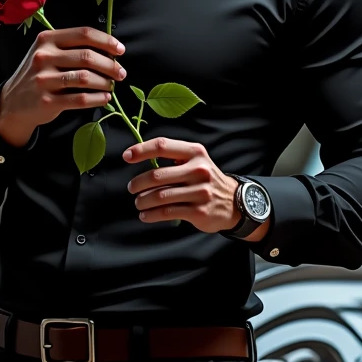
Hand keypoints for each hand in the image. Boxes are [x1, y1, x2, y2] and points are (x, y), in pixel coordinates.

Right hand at [0, 26, 126, 146]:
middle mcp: (43, 56)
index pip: (83, 34)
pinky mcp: (47, 101)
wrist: (13, 102)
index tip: (120, 50)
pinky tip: (105, 98)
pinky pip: (80, 99)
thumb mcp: (46, 53)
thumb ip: (71, 47)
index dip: (106, 41)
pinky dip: (97, 99)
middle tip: (120, 73)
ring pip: (85, 78)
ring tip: (112, 86)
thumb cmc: (38, 74)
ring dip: (105, 83)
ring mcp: (44, 79)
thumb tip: (109, 51)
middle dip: (110, 65)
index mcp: (46, 39)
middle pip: (87, 57)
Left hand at [123, 137, 243, 232]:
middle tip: (131, 188)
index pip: (163, 146)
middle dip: (138, 183)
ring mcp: (200, 191)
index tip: (127, 157)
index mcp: (195, 153)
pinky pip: (167, 212)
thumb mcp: (196, 160)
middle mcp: (199, 170)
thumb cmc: (206, 179)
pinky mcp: (198, 211)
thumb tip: (141, 157)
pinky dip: (151, 215)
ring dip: (143, 201)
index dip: (141, 150)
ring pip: (160, 196)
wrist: (234, 202)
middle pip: (157, 175)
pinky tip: (145, 215)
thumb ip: (174, 157)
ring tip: (138, 203)